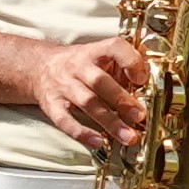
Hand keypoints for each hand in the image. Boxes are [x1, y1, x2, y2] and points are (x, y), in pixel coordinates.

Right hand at [31, 34, 147, 152]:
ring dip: (109, 121)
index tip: (142, 78)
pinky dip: (82, 132)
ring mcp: (63, 86)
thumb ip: (121, 66)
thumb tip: (148, 79)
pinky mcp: (52, 105)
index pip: (113, 47)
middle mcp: (77, 66)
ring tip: (128, 136)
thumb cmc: (78, 64)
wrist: (39, 67)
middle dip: (121, 99)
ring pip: (87, 102)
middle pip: (99, 81)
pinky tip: (98, 141)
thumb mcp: (98, 56)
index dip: (130, 61)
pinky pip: (65, 121)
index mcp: (93, 51)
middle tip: (139, 115)